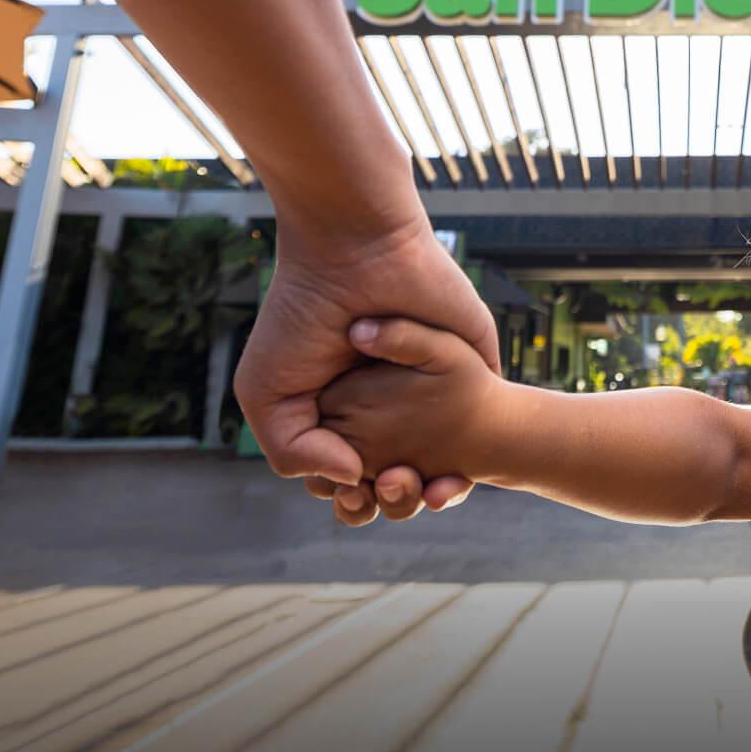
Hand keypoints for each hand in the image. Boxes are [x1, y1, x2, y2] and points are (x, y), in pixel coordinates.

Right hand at [233, 214, 498, 523]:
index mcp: (343, 416)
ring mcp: (432, 395)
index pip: (352, 482)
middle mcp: (389, 409)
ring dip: (423, 496)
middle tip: (381, 484)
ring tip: (404, 477)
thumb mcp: (268, 392)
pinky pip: (483, 438)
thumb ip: (292, 450)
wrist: (354, 250)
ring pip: (439, 474)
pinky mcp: (474, 375)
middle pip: (396, 485)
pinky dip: (464, 473)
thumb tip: (350, 478)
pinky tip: (450, 477)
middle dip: (389, 501)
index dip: (351, 500)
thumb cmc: (302, 315)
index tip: (350, 491)